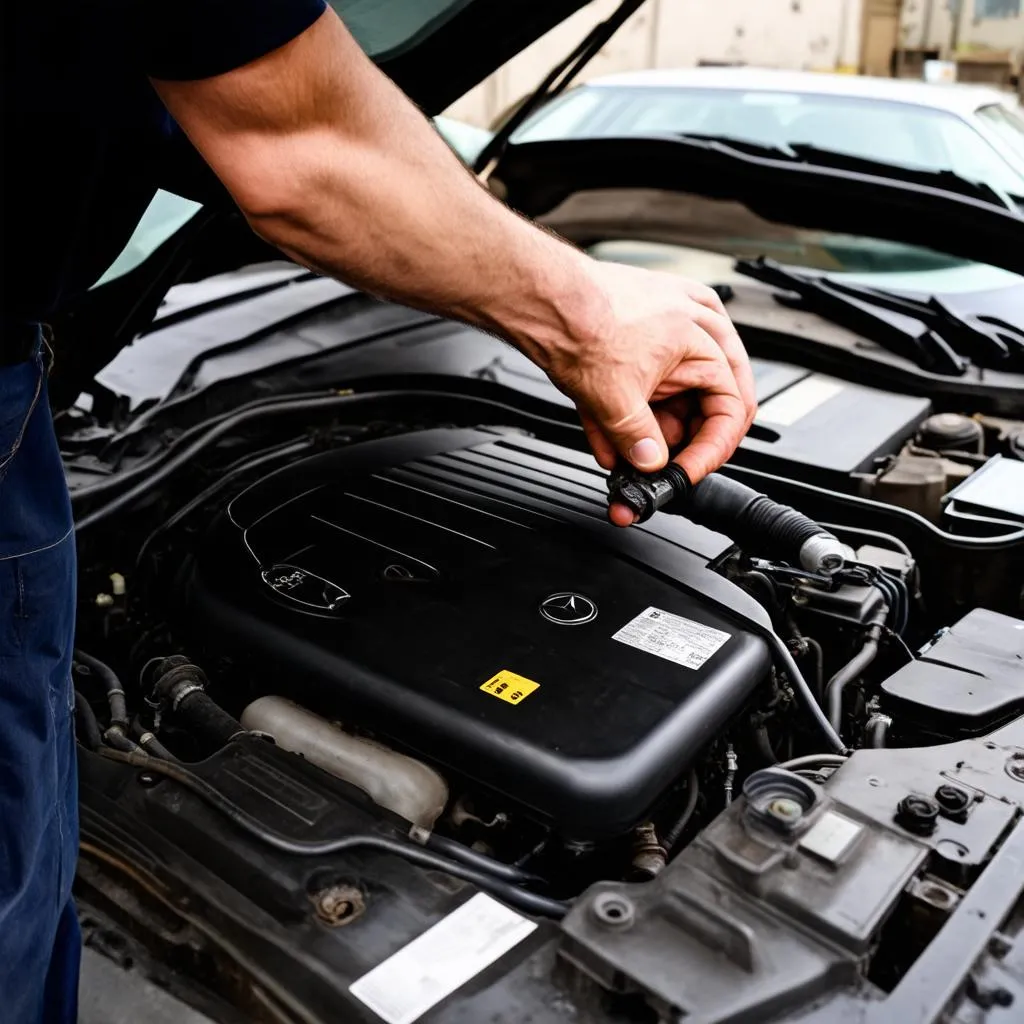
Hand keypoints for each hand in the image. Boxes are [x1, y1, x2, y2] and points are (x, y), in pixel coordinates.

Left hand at [538, 260, 756, 525]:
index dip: (710, 450)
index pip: (731, 409)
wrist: (542, 297)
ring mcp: (667, 326)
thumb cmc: (580, 322)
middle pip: (705, 403)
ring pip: (673, 396)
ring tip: (619, 455)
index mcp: (703, 340)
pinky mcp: (638, 334)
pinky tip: (606, 439)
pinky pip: (646, 382)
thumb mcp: (616, 400)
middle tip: (659, 466)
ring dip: (646, 432)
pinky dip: (627, 412)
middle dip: (677, 441)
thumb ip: (639, 439)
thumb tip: (651, 461)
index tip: (685, 471)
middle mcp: (694, 327)